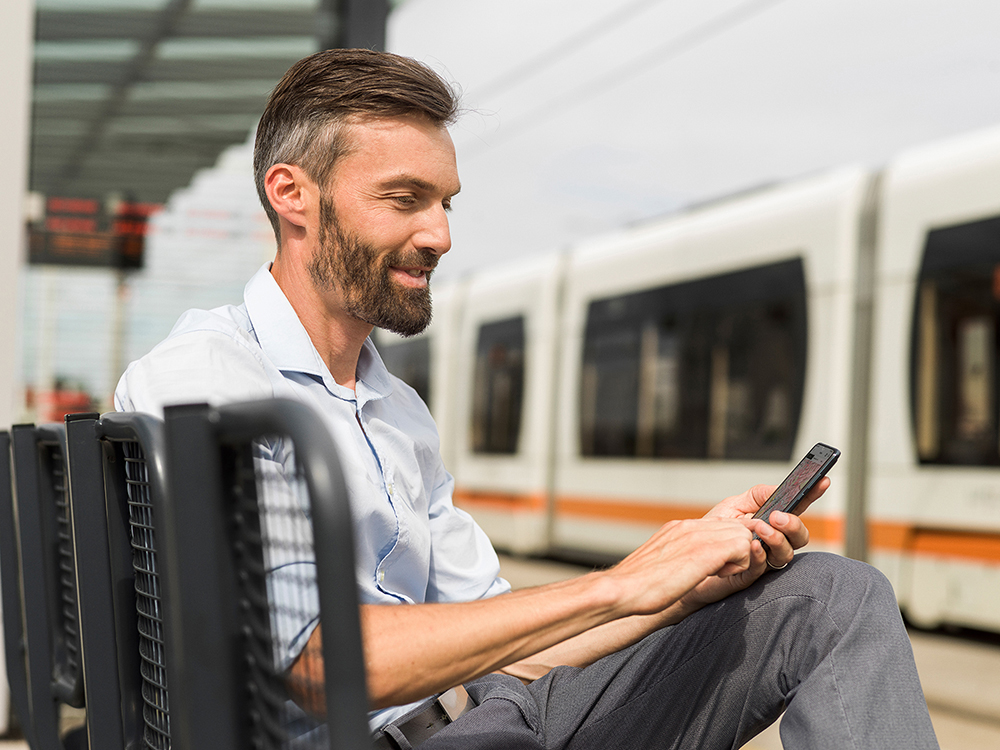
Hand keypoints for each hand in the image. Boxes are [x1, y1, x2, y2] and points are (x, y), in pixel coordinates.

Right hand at [606, 517, 757, 617]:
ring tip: (717, 573)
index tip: (717, 565)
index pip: (719, 524)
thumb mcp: (658, 562)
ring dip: (739, 556)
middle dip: (737, 549)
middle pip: (736, 525)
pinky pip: (744, 547)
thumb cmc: (637, 586)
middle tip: (720, 570)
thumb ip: (675, 555)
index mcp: (677, 528)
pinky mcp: (707, 550)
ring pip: (743, 533)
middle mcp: (689, 526)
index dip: (726, 544)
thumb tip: (681, 564)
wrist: (623, 589)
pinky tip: (718, 576)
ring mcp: (698, 534)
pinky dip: (739, 564)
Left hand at [705, 479, 828, 567]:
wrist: (690, 559)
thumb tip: (778, 488)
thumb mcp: (733, 507)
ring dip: (777, 539)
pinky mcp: (748, 575)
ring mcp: (763, 560)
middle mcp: (772, 543)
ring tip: (761, 529)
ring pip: (785, 554)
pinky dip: (759, 555)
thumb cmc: (712, 534)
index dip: (812, 495)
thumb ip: (757, 497)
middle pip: (799, 537)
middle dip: (794, 525)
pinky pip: (761, 567)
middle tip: (778, 516)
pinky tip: (753, 545)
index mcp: (771, 523)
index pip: (797, 509)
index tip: (822, 481)